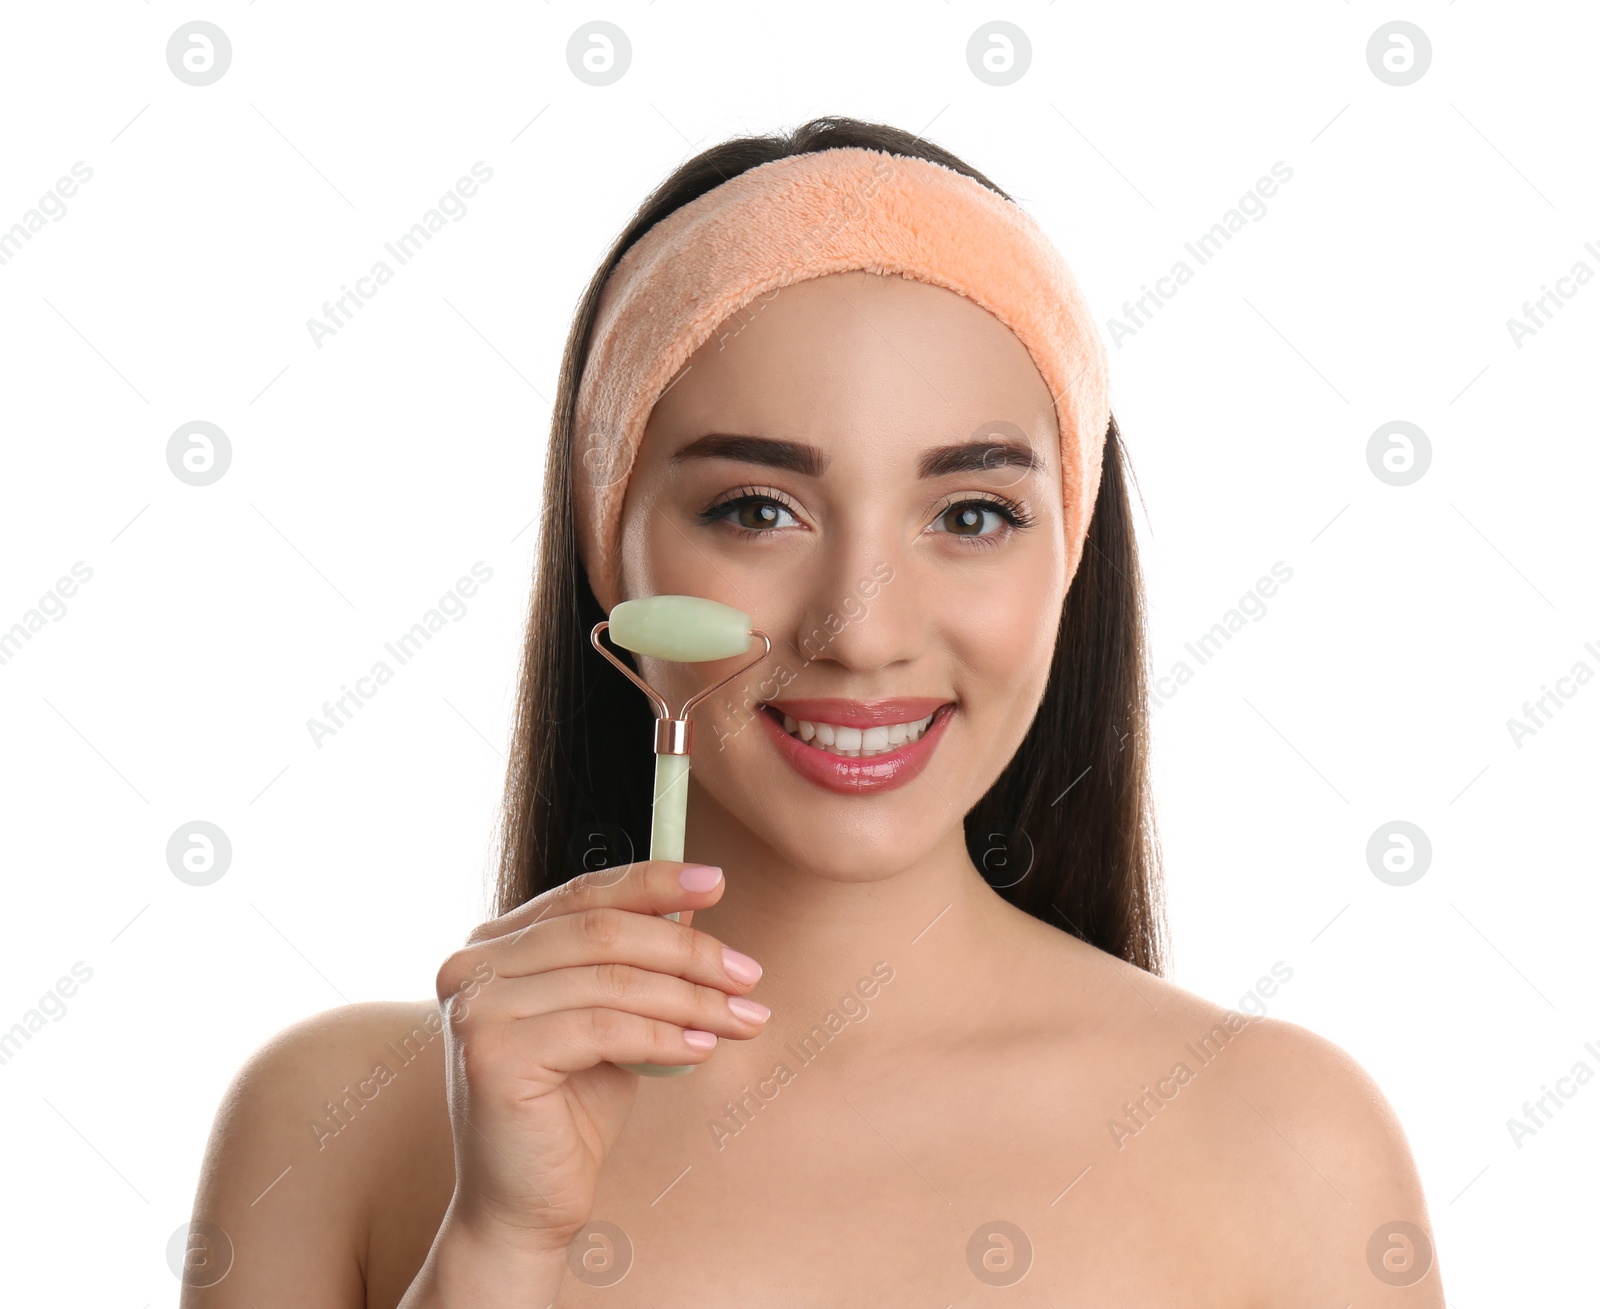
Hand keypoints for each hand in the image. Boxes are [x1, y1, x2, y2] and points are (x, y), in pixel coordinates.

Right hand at [433, 860, 767, 1254]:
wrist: (523, 1206)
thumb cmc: (569, 1109)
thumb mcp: (609, 1017)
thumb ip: (632, 962)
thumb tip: (694, 907)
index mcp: (493, 945)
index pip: (583, 894)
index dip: (653, 883)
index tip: (717, 883)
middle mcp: (472, 967)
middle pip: (603, 932)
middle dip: (688, 950)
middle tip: (747, 972)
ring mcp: (476, 1009)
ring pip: (611, 980)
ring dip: (690, 998)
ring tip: (742, 1016)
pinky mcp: (494, 1056)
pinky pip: (604, 1029)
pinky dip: (663, 1037)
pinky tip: (701, 1050)